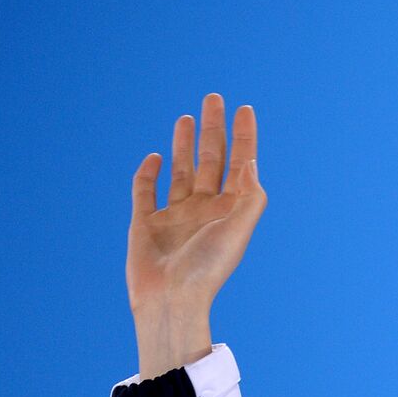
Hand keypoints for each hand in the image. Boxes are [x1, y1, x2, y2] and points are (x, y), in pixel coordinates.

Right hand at [126, 93, 266, 375]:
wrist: (171, 299)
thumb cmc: (209, 267)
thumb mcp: (240, 228)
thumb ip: (250, 195)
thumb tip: (251, 161)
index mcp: (231, 210)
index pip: (241, 164)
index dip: (245, 136)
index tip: (245, 108)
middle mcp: (205, 209)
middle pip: (212, 159)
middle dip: (213, 129)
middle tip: (213, 97)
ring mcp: (175, 215)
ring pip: (181, 170)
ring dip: (184, 144)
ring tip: (186, 117)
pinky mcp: (145, 223)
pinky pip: (145, 192)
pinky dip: (148, 174)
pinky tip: (153, 158)